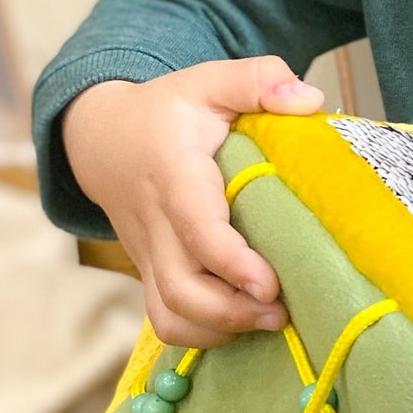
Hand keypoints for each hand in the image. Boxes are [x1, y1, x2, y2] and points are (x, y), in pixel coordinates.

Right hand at [60, 57, 324, 347]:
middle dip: (232, 311)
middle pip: (181, 288)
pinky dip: (201, 333)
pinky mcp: (151, 272)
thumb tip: (310, 100)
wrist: (103, 137)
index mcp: (173, 175)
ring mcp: (148, 254)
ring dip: (218, 329)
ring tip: (270, 321)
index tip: (271, 285)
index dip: (233, 264)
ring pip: (169, 313)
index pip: (197, 230)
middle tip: (283, 311)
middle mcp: (154, 224)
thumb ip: (258, 79)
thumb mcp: (209, 80)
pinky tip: (242, 322)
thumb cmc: (170, 111)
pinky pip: (166, 318)